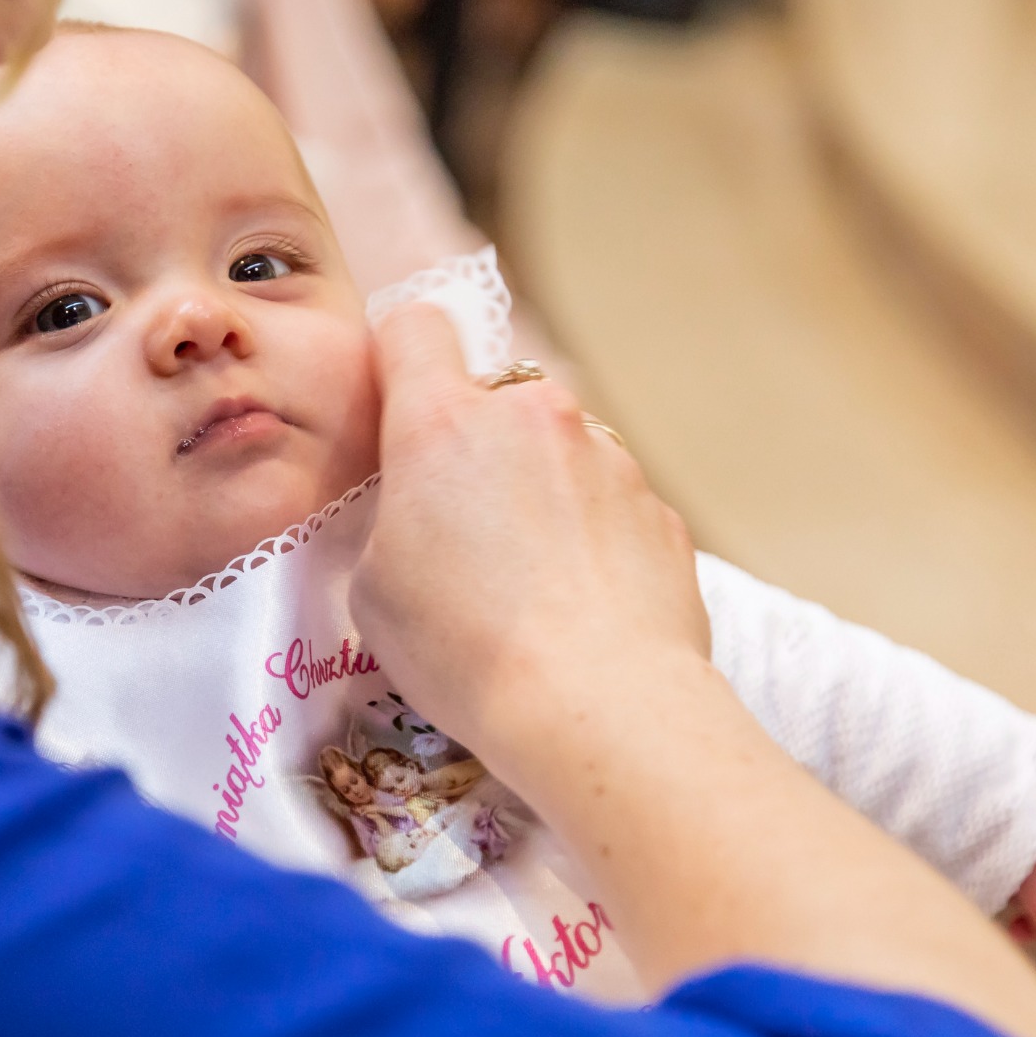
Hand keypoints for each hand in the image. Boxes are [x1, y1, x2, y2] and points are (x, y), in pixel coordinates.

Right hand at [349, 304, 708, 765]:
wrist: (601, 710)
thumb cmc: (466, 651)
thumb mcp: (373, 588)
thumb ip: (392, 516)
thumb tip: (423, 508)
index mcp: (445, 423)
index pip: (414, 326)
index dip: (398, 360)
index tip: (395, 409)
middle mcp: (534, 416)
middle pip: (493, 398)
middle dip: (477, 447)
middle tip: (462, 533)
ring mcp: (609, 457)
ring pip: (557, 452)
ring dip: (539, 493)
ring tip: (529, 587)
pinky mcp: (662, 510)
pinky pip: (610, 505)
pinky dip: (592, 539)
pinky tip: (580, 610)